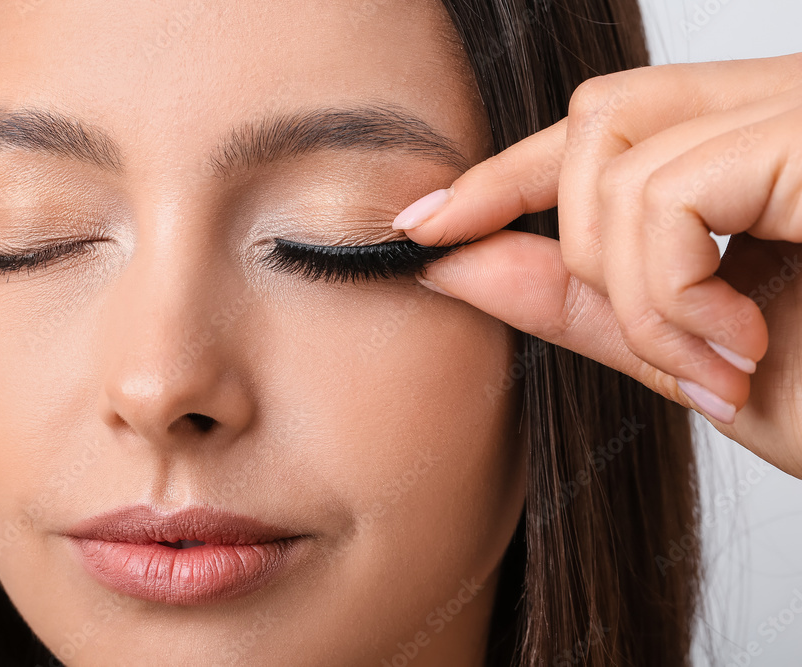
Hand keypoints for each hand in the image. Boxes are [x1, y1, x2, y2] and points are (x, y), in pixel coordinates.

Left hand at [392, 52, 801, 478]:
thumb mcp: (689, 353)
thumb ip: (581, 299)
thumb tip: (458, 260)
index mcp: (759, 154)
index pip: (606, 130)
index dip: (504, 176)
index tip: (427, 226)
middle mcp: (788, 108)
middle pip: (599, 115)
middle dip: (567, 230)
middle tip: (649, 343)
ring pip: (619, 153)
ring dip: (634, 292)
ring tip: (715, 363)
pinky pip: (667, 190)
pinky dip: (669, 290)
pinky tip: (738, 346)